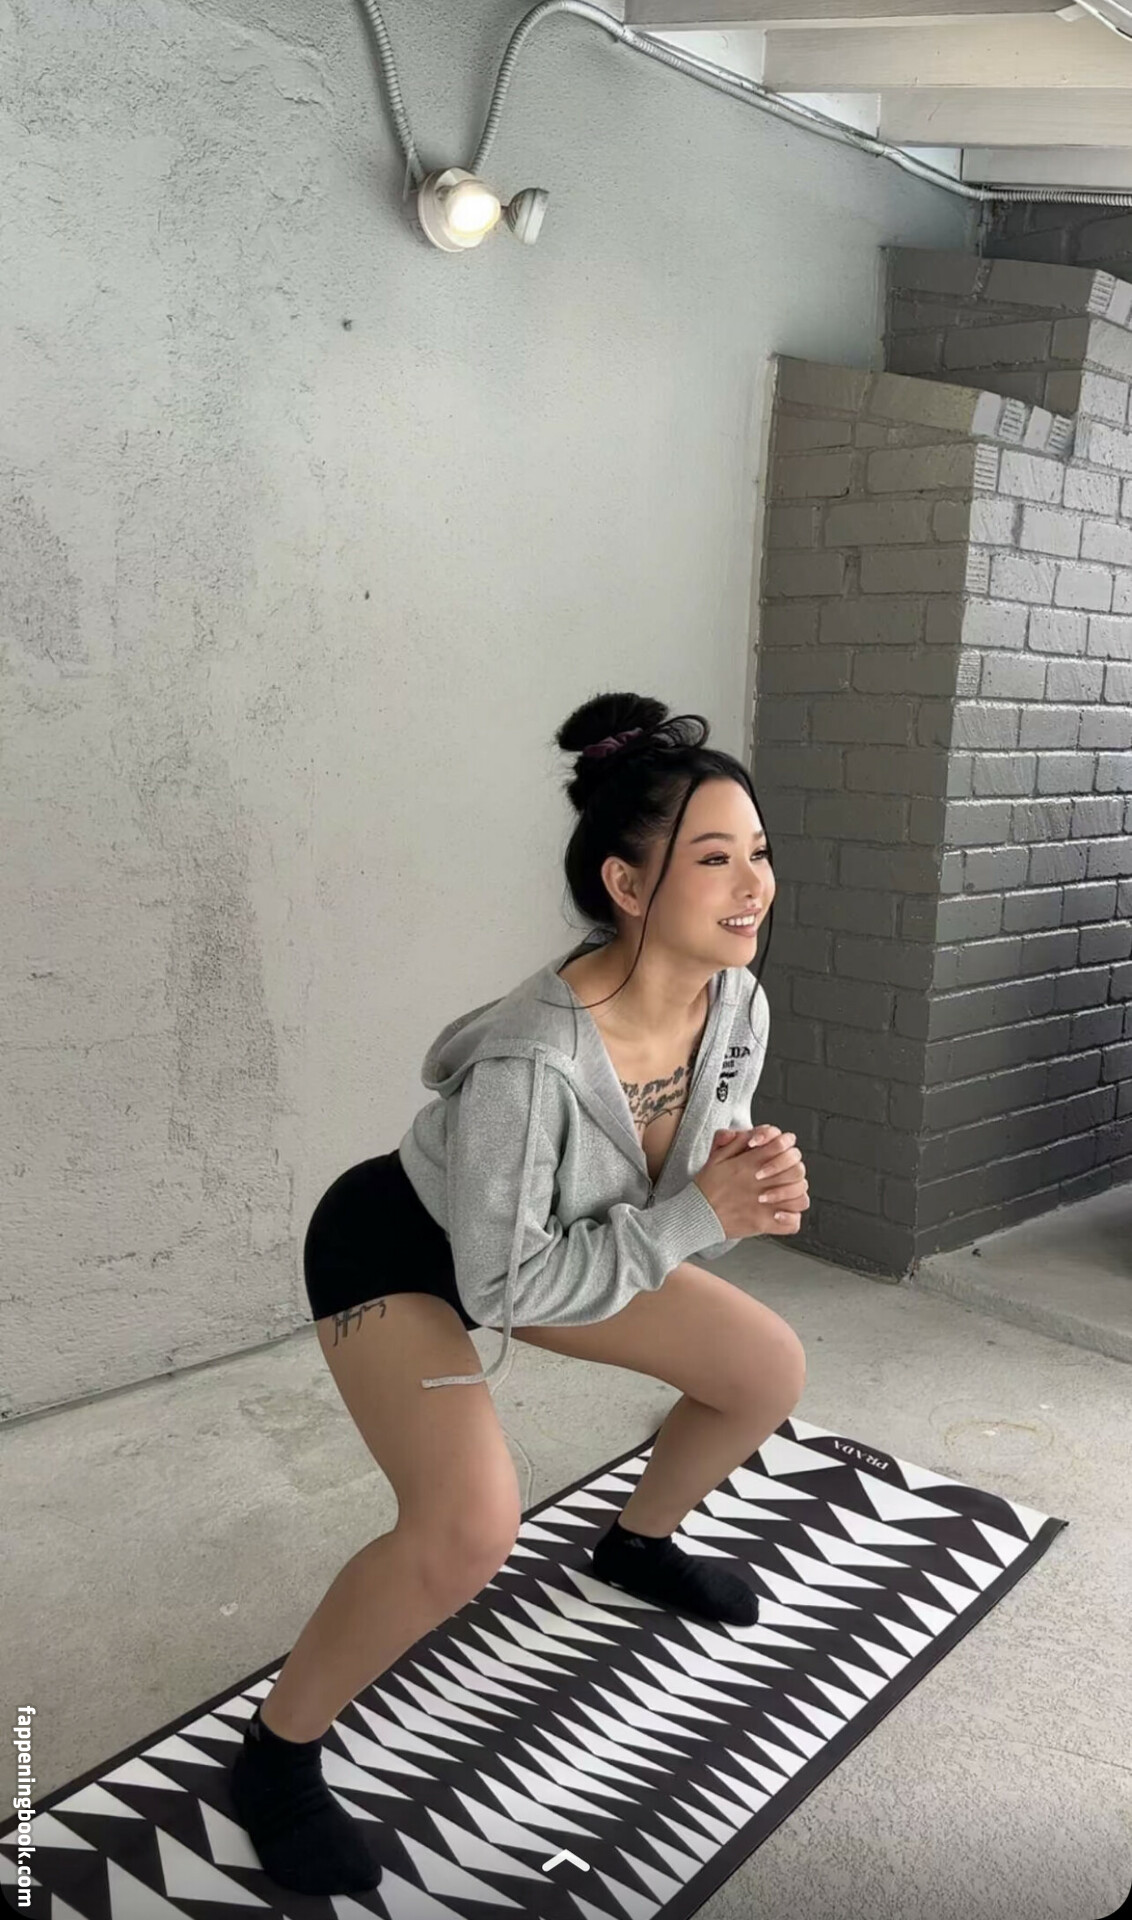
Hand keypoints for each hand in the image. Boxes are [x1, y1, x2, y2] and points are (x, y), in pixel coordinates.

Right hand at [693, 1125, 808, 1237]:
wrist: (696, 1214)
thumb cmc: (706, 1187)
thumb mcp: (716, 1157)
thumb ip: (735, 1142)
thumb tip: (752, 1134)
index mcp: (749, 1164)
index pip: (781, 1146)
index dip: (785, 1145)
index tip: (781, 1149)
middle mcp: (760, 1183)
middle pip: (797, 1170)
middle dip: (794, 1169)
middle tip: (786, 1173)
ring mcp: (765, 1205)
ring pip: (800, 1197)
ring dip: (796, 1194)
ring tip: (787, 1195)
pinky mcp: (764, 1224)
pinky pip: (792, 1223)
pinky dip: (791, 1219)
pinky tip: (782, 1214)